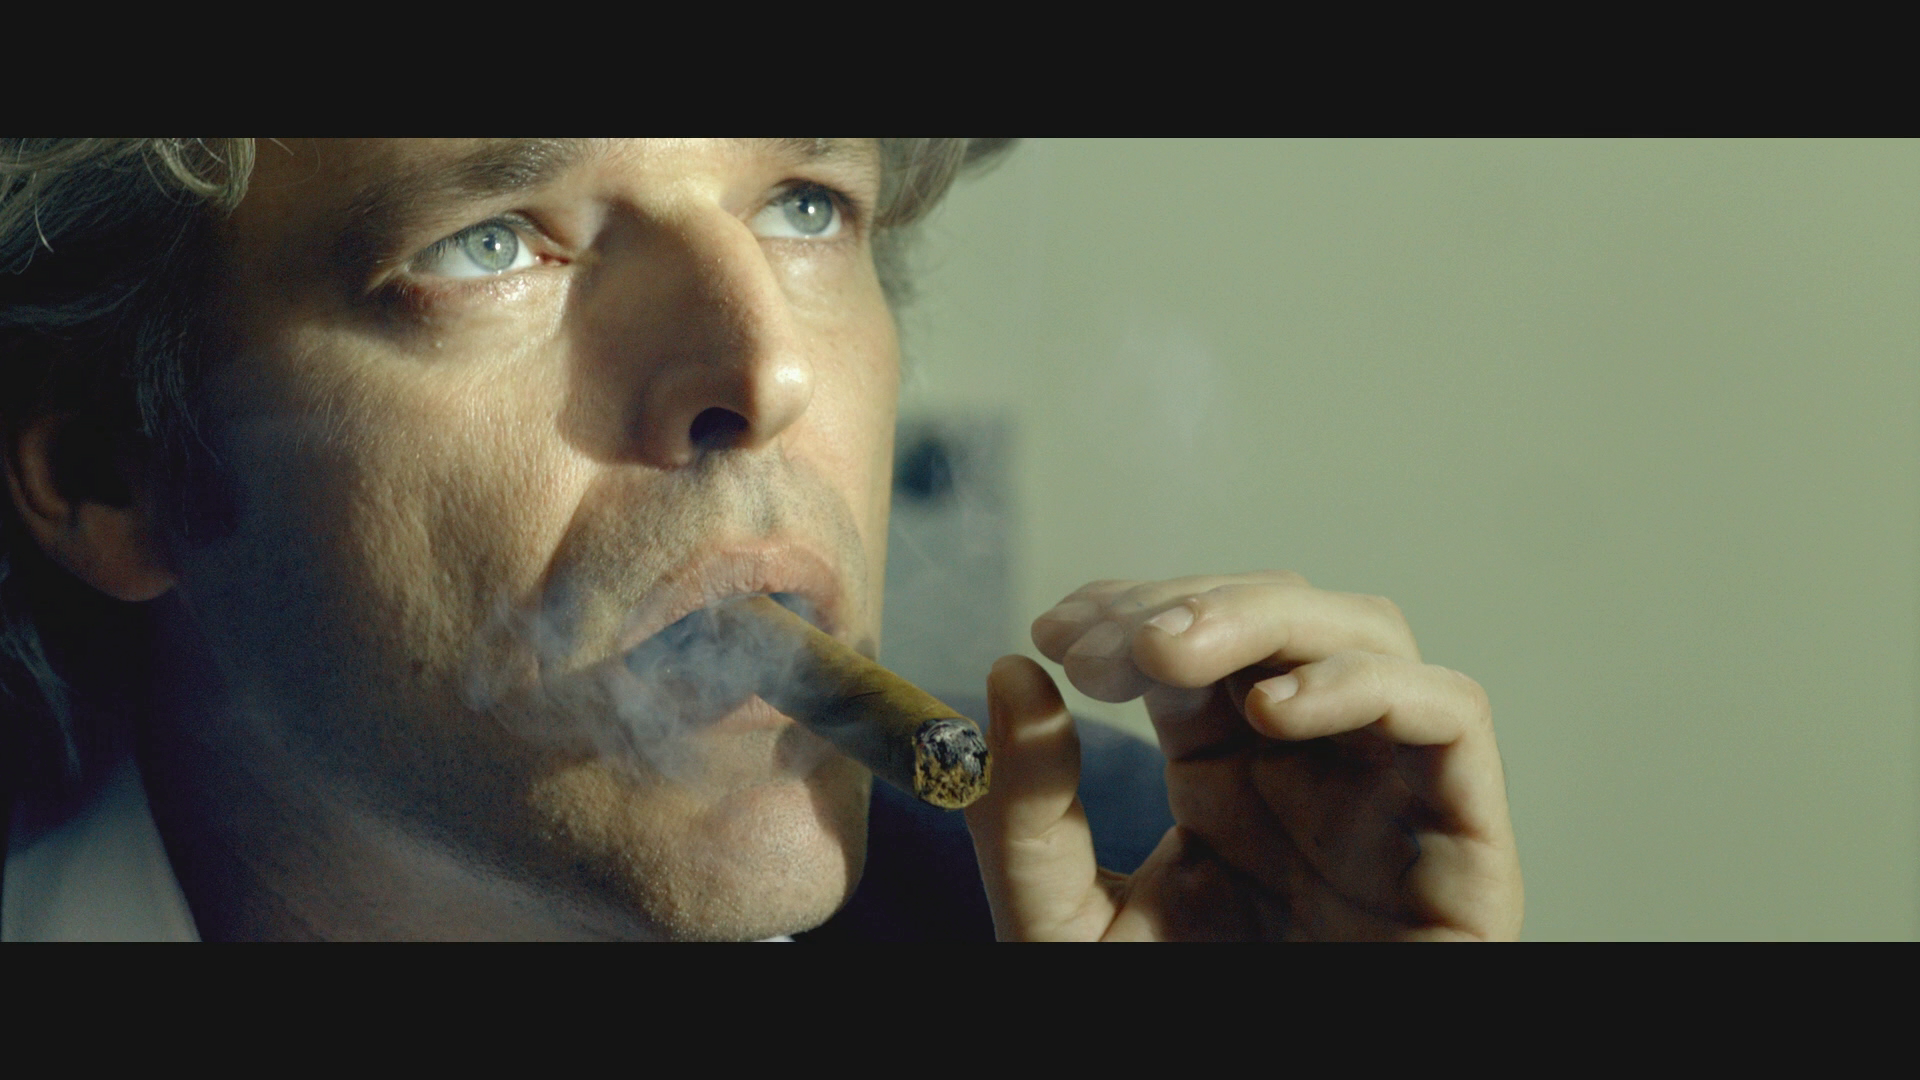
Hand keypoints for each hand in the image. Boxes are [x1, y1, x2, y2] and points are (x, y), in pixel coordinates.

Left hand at [963, 572, 1522, 939]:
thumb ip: (1031, 814)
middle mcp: (1312, 765)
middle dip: (1188, 602)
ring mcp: (1390, 794)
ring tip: (1168, 655)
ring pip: (1369, 635)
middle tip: (1105, 642)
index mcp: (1225, 772)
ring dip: (1264, 616)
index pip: (1196, 639)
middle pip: (1281, 614)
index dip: (1132, 611)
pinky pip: (1452, 716)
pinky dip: (1367, 684)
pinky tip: (1271, 709)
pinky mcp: (1465, 841)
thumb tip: (1011, 675)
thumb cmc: (1173, 1030)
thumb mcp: (1065, 925)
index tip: (1058, 633)